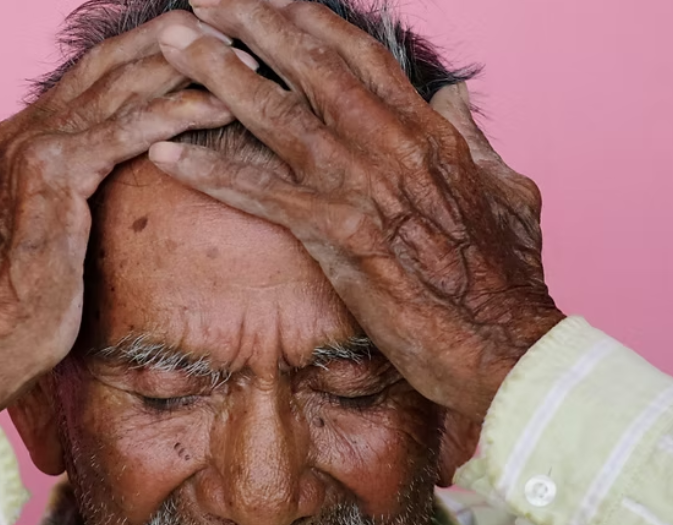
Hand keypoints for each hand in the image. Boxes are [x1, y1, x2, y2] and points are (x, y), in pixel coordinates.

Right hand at [0, 11, 233, 417]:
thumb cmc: (29, 302)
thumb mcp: (51, 230)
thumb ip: (75, 190)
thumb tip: (116, 183)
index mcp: (18, 138)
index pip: (92, 77)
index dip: (144, 52)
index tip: (197, 39)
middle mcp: (20, 130)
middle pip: (108, 65)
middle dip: (172, 40)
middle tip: (230, 26)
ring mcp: (31, 146)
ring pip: (121, 88)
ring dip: (186, 67)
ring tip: (240, 54)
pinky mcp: (51, 174)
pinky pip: (125, 132)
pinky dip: (174, 114)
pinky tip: (217, 103)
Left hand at [149, 0, 562, 426]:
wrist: (505, 344)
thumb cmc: (508, 279)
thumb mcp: (507, 189)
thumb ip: (474, 136)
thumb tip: (455, 93)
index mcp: (430, 132)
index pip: (360, 56)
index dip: (310, 20)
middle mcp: (392, 145)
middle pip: (310, 65)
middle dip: (252, 23)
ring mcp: (363, 187)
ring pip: (277, 113)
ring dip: (217, 74)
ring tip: (171, 43)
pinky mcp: (338, 235)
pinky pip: (259, 192)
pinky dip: (209, 170)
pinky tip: (164, 154)